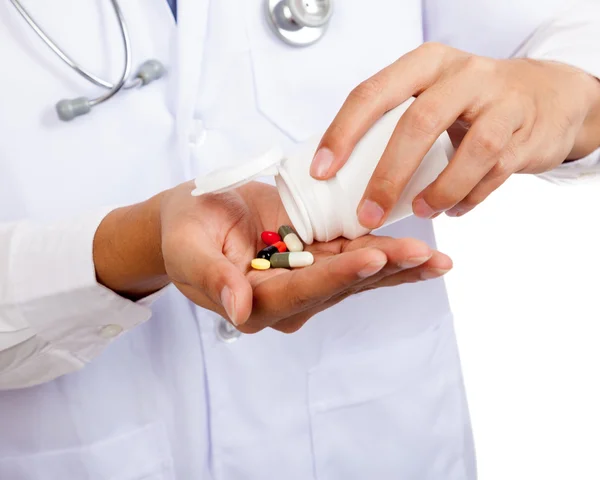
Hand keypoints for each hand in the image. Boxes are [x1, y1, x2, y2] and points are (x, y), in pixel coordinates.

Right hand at [158, 181, 451, 333]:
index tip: (370, 258)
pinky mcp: (318, 261)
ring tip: (437, 260)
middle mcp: (287, 300)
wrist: (196, 218)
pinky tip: (422, 258)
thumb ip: (211, 279)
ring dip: (396, 266)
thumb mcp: (186, 249)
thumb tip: (239, 311)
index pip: (300, 292)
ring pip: (356, 275)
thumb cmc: (184, 232)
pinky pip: (356, 259)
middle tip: (424, 257)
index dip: (336, 276)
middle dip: (381, 270)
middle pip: (339, 286)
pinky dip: (388, 256)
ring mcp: (306, 281)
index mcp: (253, 303)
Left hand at [310, 42, 599, 223]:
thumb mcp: (431, 94)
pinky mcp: (525, 133)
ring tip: (421, 213)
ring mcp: (501, 102)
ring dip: (440, 191)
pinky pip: (496, 172)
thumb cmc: (470, 103)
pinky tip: (453, 209)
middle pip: (418, 123)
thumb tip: (341, 171)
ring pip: (472, 151)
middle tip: (368, 215)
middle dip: (387, 176)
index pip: (373, 92)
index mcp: (426, 63)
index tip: (321, 172)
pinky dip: (470, 197)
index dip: (343, 134)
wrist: (546, 97)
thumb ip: (394, 120)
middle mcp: (464, 75)